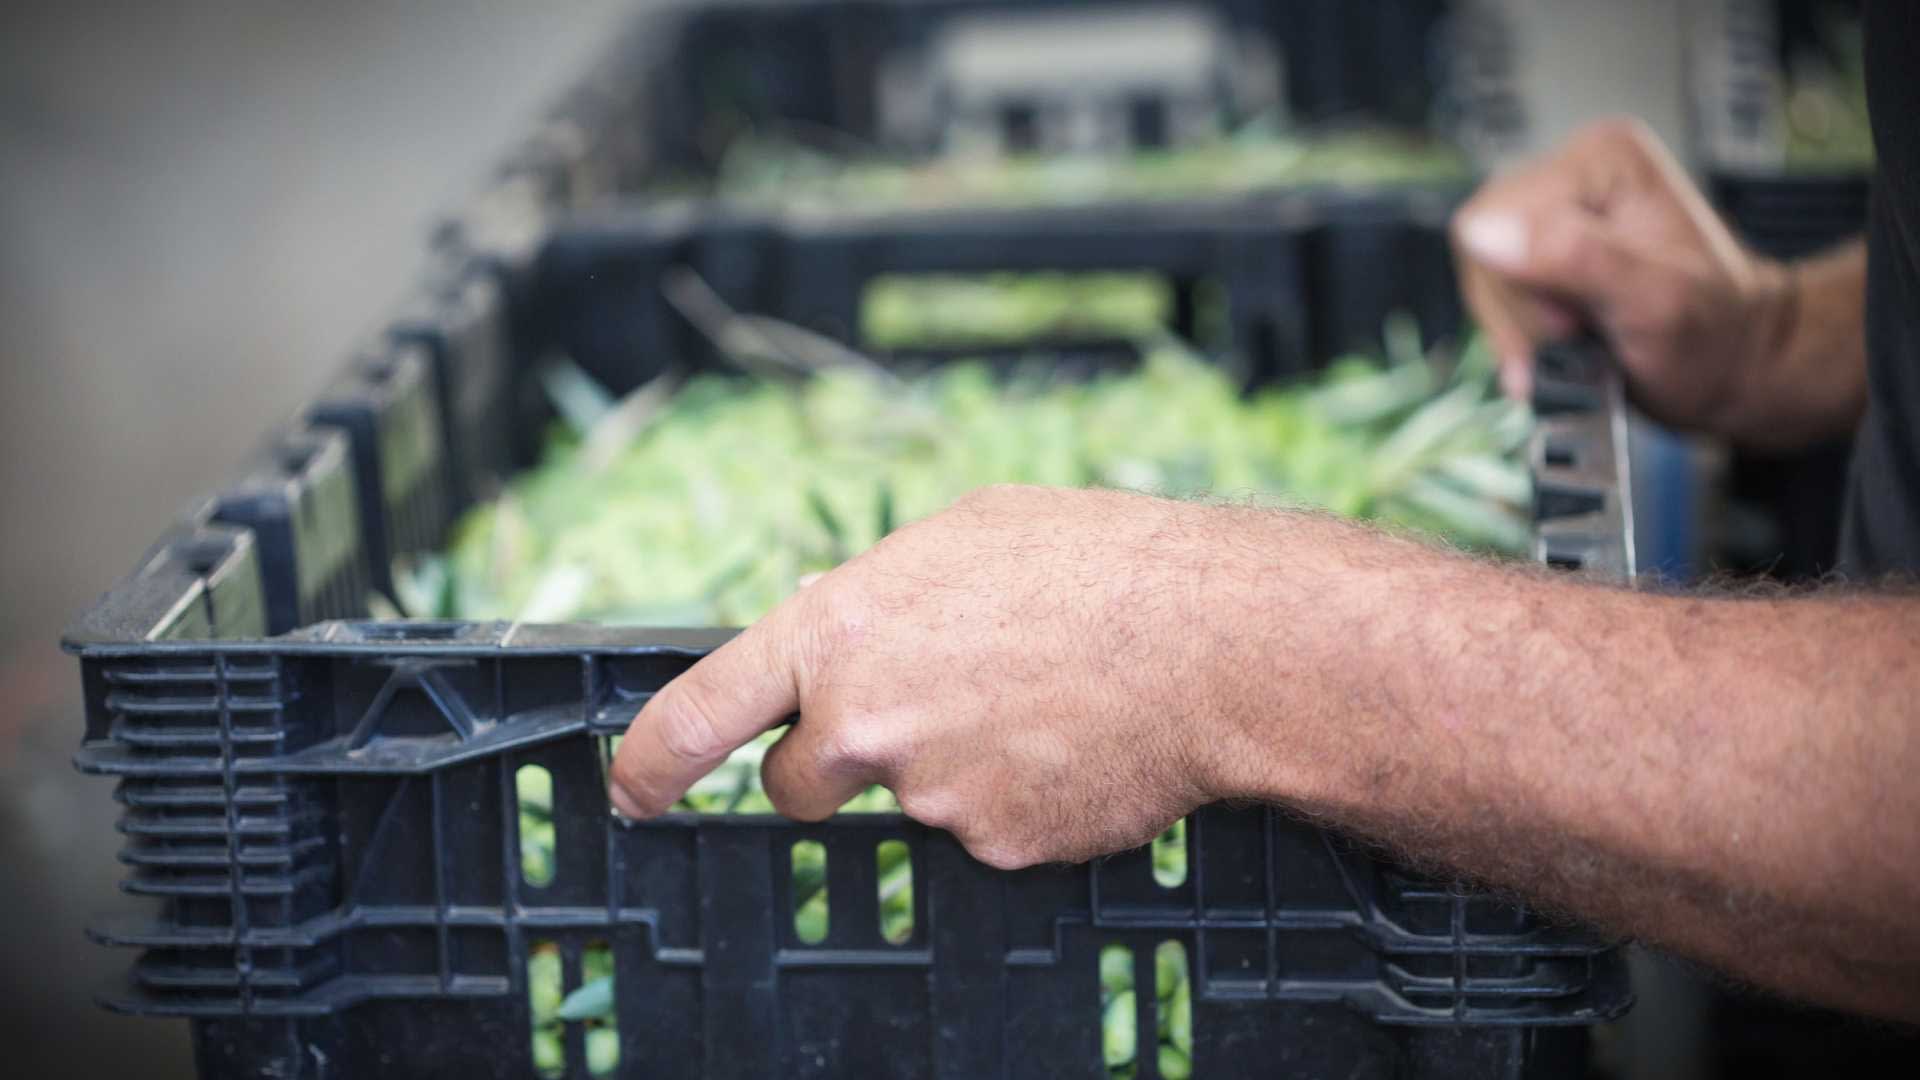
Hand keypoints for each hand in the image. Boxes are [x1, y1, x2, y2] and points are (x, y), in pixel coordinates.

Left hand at [607, 486, 1273, 867]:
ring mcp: (930, 797)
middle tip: (913, 720)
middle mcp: (865, 724)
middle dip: (829, 771)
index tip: (630, 791)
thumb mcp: (963, 536)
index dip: (649, 762)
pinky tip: (1071, 743)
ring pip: (910, 800)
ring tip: (1037, 701)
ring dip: (950, 765)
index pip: (700, 713)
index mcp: (839, 630)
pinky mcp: (996, 849)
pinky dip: (1015, 798)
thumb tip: (829, 625)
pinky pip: (984, 829)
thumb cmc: (1096, 562)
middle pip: (796, 787)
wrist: (1217, 642)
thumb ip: (873, 596)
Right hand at [1452, 118, 1793, 440]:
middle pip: (1483, 247)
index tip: (1576, 323)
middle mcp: (1572, 171)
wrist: (1732, 364)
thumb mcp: (1654, 300)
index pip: (1495, 219)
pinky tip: (1560, 348)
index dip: (1521, 287)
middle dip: (1522, 314)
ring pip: (1485, 276)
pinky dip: (1520, 334)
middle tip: (1581, 336)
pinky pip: (1496, 291)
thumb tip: (1485, 232)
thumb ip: (1575, 256)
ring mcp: (1556, 210)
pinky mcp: (1544, 246)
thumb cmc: (1711, 336)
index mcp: (1601, 159)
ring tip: (1577, 345)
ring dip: (1521, 330)